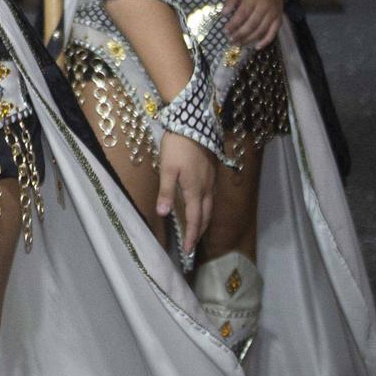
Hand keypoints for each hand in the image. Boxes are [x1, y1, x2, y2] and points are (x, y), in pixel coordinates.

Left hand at [158, 131, 214, 253]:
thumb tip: (163, 214)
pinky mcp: (212, 173)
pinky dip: (206, 209)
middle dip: (199, 232)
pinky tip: (201, 207)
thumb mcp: (167, 169)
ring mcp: (211, 181)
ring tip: (196, 230)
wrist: (194, 125)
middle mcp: (206, 189)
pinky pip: (211, 197)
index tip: (188, 251)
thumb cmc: (177, 147)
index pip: (195, 220)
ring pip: (210, 207)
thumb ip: (166, 192)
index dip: (191, 236)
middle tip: (192, 245)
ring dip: (203, 221)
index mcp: (195, 190)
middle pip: (205, 216)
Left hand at [223, 0, 282, 48]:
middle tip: (231, 40)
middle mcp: (264, 7)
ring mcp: (273, 14)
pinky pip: (273, 32)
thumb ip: (231, 0)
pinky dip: (266, 41)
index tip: (225, 31)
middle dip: (240, 34)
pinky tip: (257, 47)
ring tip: (240, 43)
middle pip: (252, 24)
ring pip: (261, 30)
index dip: (234, 24)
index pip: (242, 14)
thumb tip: (223, 13)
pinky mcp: (279, 19)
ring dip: (250, 39)